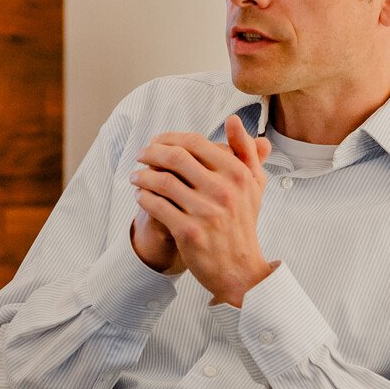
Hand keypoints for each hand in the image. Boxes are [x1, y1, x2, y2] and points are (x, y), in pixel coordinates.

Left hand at [129, 115, 273, 305]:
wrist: (240, 269)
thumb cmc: (243, 222)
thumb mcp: (254, 184)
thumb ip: (246, 150)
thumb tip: (233, 120)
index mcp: (237, 174)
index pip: (195, 142)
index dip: (170, 138)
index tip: (156, 141)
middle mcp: (223, 190)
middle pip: (175, 158)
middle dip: (150, 153)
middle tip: (140, 155)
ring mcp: (206, 211)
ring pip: (162, 181)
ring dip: (142, 176)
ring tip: (135, 176)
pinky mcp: (189, 231)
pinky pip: (156, 205)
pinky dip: (143, 197)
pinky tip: (140, 196)